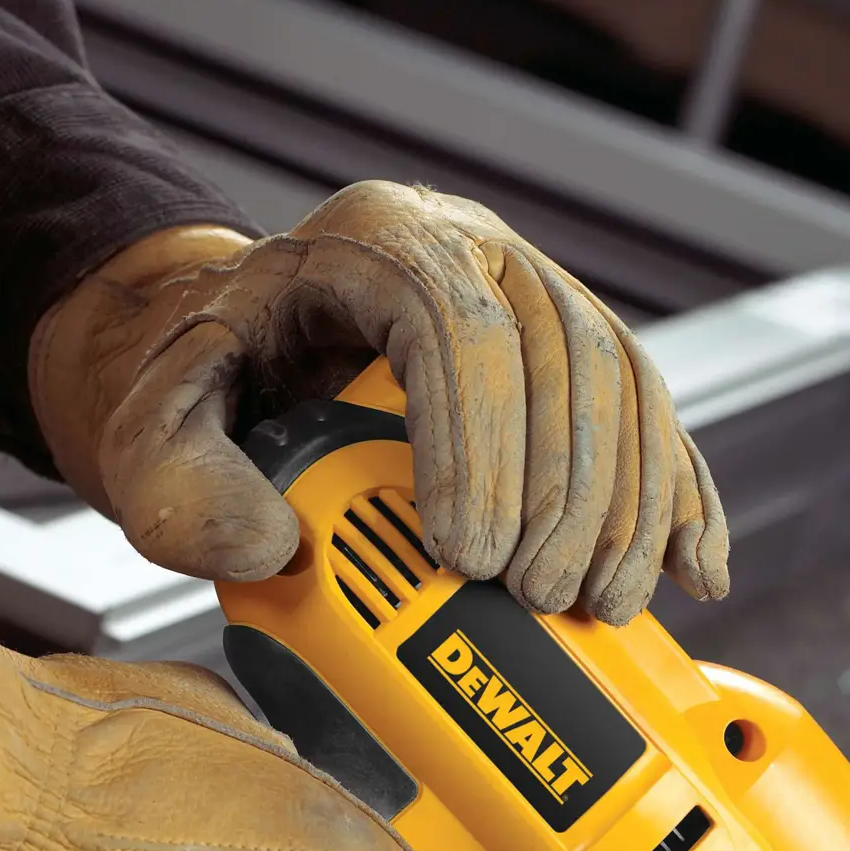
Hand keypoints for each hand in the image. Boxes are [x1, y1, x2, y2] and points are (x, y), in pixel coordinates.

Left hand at [28, 180, 728, 623]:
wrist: (246, 357)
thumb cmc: (207, 389)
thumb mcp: (154, 430)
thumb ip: (181, 488)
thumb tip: (267, 546)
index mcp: (377, 243)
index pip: (456, 329)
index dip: (482, 446)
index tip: (469, 560)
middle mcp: (473, 252)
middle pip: (564, 354)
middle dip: (566, 493)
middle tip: (537, 600)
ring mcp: (536, 297)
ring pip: (625, 385)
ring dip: (629, 507)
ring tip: (602, 608)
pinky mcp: (573, 357)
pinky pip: (651, 417)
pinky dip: (679, 498)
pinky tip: (695, 571)